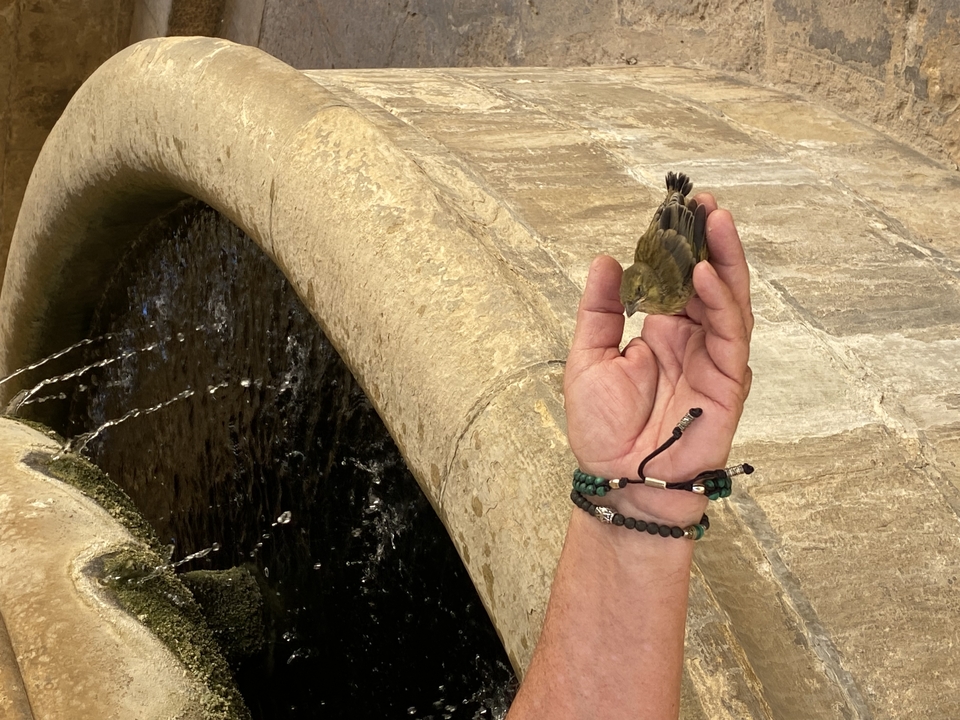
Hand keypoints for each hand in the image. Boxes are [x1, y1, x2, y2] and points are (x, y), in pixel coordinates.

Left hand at [563, 194, 752, 524]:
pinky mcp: (728, 381)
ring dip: (724, 259)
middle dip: (711, 241)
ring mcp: (713, 359)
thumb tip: (604, 260)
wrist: (620, 479)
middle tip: (705, 203)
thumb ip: (600, 309)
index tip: (674, 210)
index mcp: (662, 332)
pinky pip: (729, 334)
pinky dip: (721, 302)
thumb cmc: (603, 429)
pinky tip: (705, 274)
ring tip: (714, 221)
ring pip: (729, 299)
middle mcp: (693, 340)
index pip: (677, 278)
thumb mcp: (587, 358)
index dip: (679, 245)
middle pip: (711, 280)